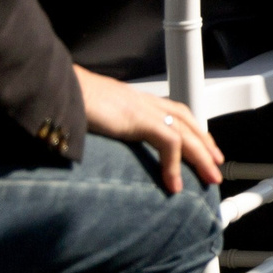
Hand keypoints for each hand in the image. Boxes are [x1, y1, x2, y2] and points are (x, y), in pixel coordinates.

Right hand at [76, 66, 223, 192]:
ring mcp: (142, 108)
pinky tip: (174, 185)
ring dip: (201, 157)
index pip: (174, 112)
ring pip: (186, 133)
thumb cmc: (65, 101)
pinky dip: (174, 165)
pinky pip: (168, 142)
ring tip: (210, 177)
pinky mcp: (138, 118)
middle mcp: (144, 101)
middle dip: (205, 145)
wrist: (55, 87)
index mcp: (135, 100)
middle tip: (216, 166)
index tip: (202, 148)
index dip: (192, 130)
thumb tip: (97, 140)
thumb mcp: (90, 117)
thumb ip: (102, 126)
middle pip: (187, 122)